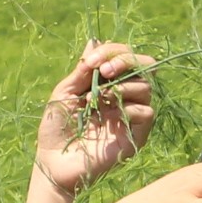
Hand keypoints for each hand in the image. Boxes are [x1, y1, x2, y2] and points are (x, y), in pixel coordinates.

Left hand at [31, 42, 156, 202]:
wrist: (54, 162)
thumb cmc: (56, 128)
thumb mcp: (65, 92)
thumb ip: (83, 70)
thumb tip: (94, 40)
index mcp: (107, 83)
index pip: (124, 57)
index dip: (112, 52)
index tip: (90, 60)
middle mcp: (123, 96)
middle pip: (143, 66)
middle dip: (124, 61)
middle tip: (104, 70)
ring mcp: (131, 115)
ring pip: (146, 88)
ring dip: (122, 86)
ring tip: (98, 98)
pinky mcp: (137, 135)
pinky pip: (147, 112)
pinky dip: (129, 109)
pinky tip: (109, 116)